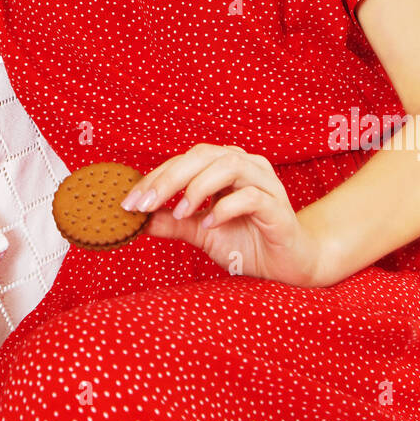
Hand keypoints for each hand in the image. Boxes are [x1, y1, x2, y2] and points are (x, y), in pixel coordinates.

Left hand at [121, 144, 328, 287]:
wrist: (289, 265)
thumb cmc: (247, 243)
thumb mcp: (202, 233)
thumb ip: (173, 223)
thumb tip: (139, 220)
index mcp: (224, 168)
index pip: (184, 161)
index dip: (156, 177)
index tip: (130, 201)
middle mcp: (246, 167)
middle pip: (203, 156)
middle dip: (169, 178)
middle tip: (145, 203)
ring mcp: (265, 183)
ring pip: (228, 166)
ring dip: (198, 188)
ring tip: (180, 213)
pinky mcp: (278, 206)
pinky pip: (250, 196)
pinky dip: (225, 208)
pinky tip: (209, 224)